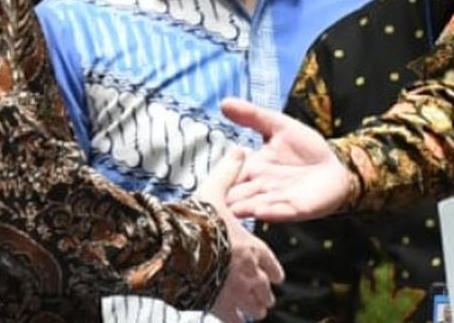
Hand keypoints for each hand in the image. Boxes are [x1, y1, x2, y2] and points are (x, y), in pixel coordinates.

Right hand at [196, 147, 284, 321]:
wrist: (174, 248)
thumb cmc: (195, 219)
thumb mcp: (214, 190)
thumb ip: (229, 172)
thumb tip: (240, 149)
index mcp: (250, 246)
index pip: (269, 261)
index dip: (274, 269)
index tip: (278, 277)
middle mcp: (246, 271)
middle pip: (263, 286)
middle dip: (265, 291)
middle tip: (268, 299)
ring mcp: (232, 291)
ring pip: (253, 305)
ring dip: (255, 307)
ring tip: (257, 312)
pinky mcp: (216, 305)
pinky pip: (232, 319)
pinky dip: (236, 321)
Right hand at [221, 98, 354, 221]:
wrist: (337, 167)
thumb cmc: (306, 148)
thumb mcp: (280, 126)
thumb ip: (253, 115)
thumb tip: (224, 102)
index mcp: (252, 167)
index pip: (226, 173)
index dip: (220, 172)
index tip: (216, 168)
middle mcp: (258, 187)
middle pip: (232, 195)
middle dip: (224, 196)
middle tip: (215, 195)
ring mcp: (275, 200)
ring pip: (249, 208)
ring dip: (241, 207)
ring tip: (233, 206)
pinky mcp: (294, 209)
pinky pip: (277, 214)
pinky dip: (268, 212)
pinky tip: (260, 209)